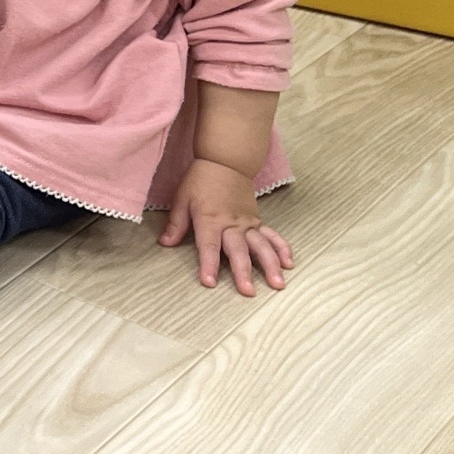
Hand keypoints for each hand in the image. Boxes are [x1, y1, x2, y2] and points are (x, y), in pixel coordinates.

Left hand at [160, 158, 293, 295]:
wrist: (225, 161)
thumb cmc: (200, 180)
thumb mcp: (182, 199)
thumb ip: (176, 223)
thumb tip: (165, 243)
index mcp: (209, 219)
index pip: (208, 246)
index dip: (208, 264)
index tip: (209, 282)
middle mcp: (231, 224)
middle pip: (238, 250)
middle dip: (243, 271)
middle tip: (249, 291)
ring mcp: (248, 223)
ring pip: (261, 245)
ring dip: (270, 265)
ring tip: (278, 283)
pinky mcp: (258, 220)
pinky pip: (272, 235)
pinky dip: (282, 248)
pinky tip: (289, 263)